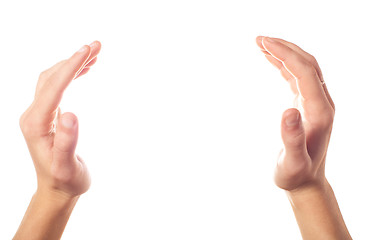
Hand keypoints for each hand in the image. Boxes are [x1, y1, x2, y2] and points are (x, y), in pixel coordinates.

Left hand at [19, 41, 100, 198]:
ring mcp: (39, 114)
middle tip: (97, 45)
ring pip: (53, 79)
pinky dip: (71, 75)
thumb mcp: (66, 165)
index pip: (54, 86)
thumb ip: (67, 141)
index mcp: (36, 123)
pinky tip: (85, 70)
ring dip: (72, 64)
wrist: (57, 190)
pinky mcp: (47, 115)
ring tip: (94, 52)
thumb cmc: (65, 180)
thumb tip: (70, 113)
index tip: (89, 50)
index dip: (72, 67)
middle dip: (74, 59)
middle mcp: (34, 114)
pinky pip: (57, 87)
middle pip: (51, 77)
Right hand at [256, 36, 334, 191]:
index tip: (262, 43)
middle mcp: (322, 103)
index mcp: (320, 111)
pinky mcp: (308, 105)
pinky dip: (284, 65)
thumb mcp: (293, 162)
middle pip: (307, 63)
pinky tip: (271, 60)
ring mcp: (316, 103)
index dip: (284, 54)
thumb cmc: (296, 174)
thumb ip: (292, 137)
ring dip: (284, 53)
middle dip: (284, 47)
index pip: (305, 71)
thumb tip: (289, 110)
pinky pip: (298, 77)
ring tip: (261, 44)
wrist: (306, 182)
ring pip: (304, 67)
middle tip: (259, 38)